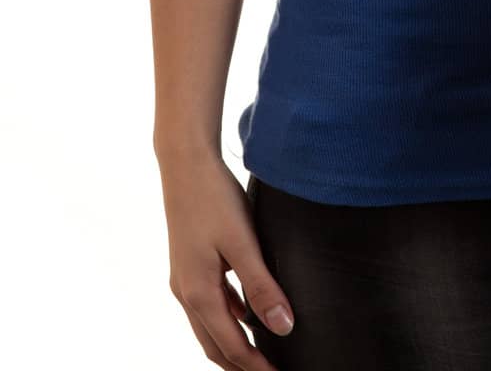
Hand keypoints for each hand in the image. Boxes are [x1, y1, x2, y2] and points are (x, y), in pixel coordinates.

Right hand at [157, 146, 294, 369]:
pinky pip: (209, 305)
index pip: (231, 347)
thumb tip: (282, 327)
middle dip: (241, 366)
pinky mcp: (189, 265)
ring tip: (261, 353)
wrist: (185, 164)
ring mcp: (184, 280)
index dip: (255, 368)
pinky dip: (227, 319)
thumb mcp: (243, 242)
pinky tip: (247, 314)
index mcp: (199, 294)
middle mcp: (186, 293)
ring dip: (233, 345)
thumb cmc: (214, 198)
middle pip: (215, 346)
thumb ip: (262, 286)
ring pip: (210, 327)